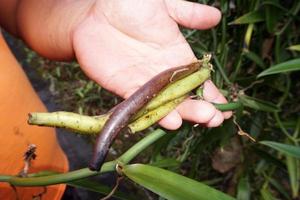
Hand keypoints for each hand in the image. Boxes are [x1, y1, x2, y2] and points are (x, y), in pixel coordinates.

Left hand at [72, 0, 231, 129]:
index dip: (212, 93)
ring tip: (202, 120)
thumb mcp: (165, 5)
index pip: (198, 80)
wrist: (94, 11)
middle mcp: (162, 73)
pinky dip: (156, 113)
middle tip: (216, 118)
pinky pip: (142, 103)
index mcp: (176, 55)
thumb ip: (189, 13)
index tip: (225, 107)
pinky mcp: (124, 87)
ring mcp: (144, 82)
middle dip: (202, 109)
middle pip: (185, 96)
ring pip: (167, 104)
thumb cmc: (130, 5)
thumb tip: (216, 17)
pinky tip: (172, 121)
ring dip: (185, 114)